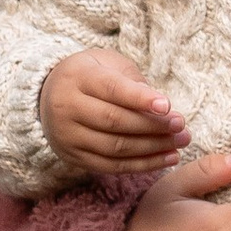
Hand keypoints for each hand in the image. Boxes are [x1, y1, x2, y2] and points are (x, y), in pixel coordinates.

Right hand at [41, 51, 186, 176]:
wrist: (49, 95)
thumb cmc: (91, 75)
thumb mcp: (109, 64)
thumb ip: (133, 82)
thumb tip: (162, 108)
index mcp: (77, 77)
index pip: (112, 90)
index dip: (140, 98)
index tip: (168, 106)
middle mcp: (67, 107)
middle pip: (114, 121)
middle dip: (153, 126)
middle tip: (181, 127)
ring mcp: (68, 135)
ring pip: (114, 147)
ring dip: (152, 148)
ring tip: (180, 143)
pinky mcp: (73, 157)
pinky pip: (111, 166)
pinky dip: (142, 165)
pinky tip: (166, 158)